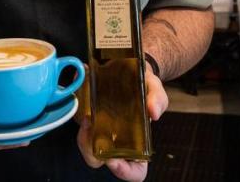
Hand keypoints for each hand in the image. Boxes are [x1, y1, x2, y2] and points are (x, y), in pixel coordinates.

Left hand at [76, 63, 168, 180]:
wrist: (129, 67)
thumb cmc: (145, 85)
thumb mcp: (155, 89)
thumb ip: (158, 99)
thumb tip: (154, 113)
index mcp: (139, 143)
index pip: (134, 172)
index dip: (124, 171)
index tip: (114, 160)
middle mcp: (118, 142)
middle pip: (103, 161)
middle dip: (94, 152)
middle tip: (94, 133)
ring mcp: (102, 132)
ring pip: (88, 148)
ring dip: (84, 138)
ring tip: (89, 119)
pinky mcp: (90, 120)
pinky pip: (81, 128)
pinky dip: (81, 122)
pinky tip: (85, 107)